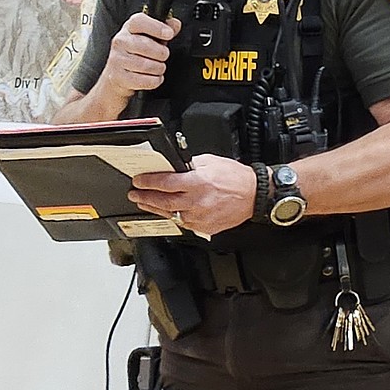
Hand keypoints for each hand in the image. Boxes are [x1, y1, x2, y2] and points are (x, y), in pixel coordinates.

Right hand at [100, 12, 180, 104]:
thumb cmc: (138, 52)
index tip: (169, 34)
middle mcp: (121, 41)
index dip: (156, 27)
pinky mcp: (119, 77)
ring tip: (158, 67)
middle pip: (146, 45)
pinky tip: (154, 77)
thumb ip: (165, 28)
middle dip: (161, 53)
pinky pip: (144, 80)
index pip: (139, 22)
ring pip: (146, 65)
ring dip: (159, 68)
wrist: (118, 74)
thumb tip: (175, 24)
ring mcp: (118, 59)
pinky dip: (154, 80)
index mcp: (129, 28)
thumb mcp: (151, 36)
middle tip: (163, 55)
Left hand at [130, 154, 258, 235]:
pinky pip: (184, 223)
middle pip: (163, 201)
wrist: (254, 195)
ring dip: (156, 209)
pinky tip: (168, 212)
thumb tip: (172, 167)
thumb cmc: (235, 178)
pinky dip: (175, 216)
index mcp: (198, 182)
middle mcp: (197, 201)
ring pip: (171, 214)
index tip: (139, 181)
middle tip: (135, 195)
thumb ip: (189, 165)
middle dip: (145, 198)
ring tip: (146, 204)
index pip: (165, 182)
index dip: (148, 182)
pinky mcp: (205, 227)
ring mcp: (200, 217)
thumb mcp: (210, 162)